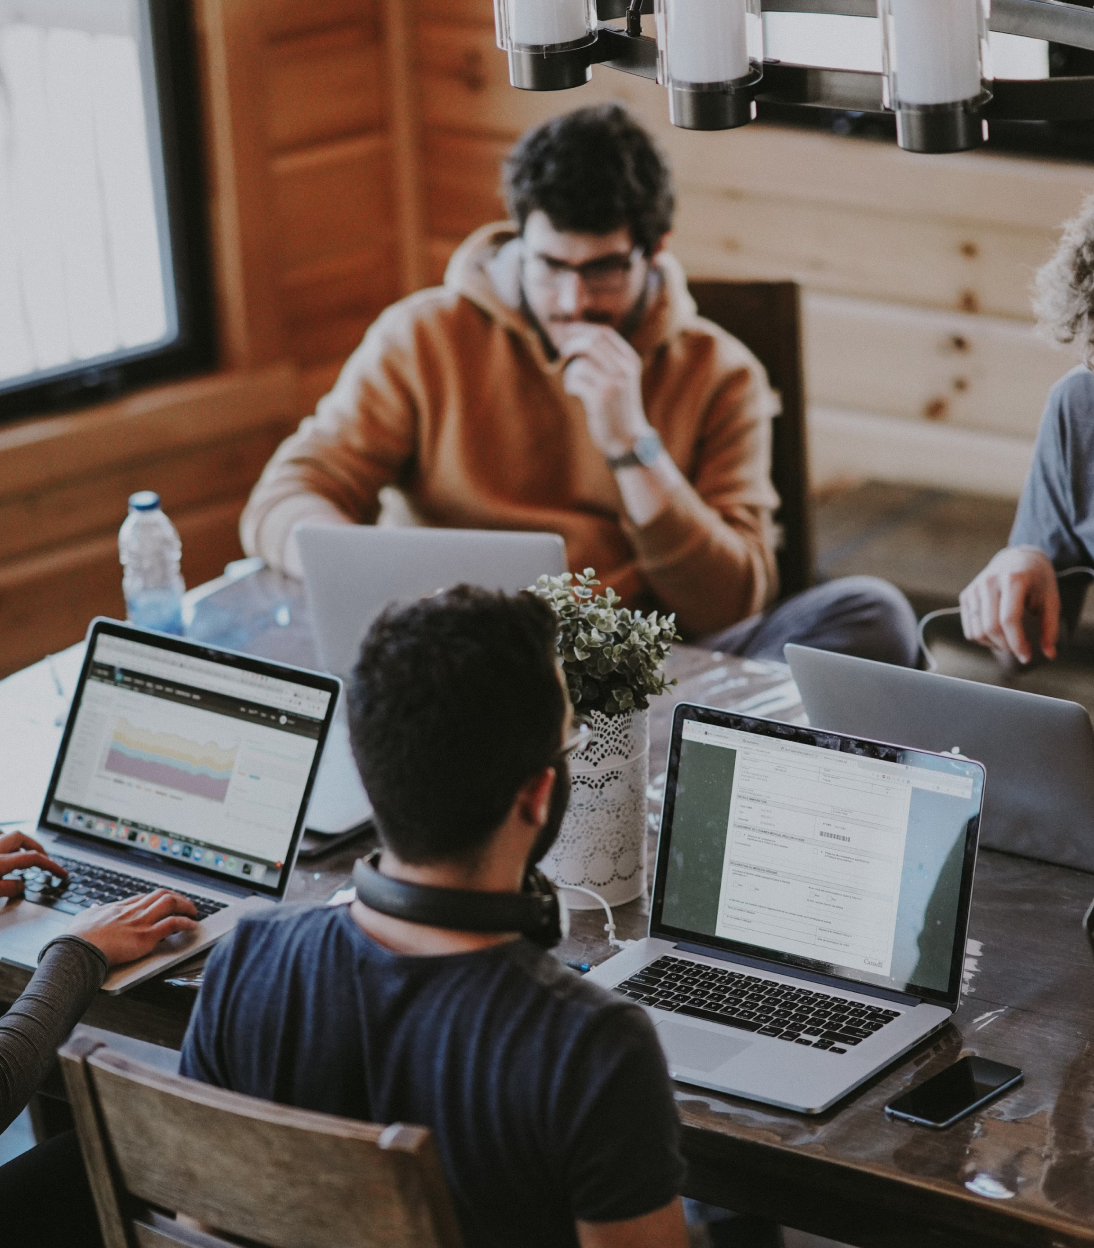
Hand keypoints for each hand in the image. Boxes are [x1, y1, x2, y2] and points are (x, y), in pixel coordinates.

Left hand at [0, 831, 67, 897]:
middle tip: (44, 858)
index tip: (61, 873)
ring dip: (17, 843)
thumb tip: (21, 886)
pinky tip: (3, 852)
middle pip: (20, 838)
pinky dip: (3, 844)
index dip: (50, 865)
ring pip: (5, 835)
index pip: (33, 858)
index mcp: (0, 862)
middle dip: (35, 846)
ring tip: (23, 852)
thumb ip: (8, 889)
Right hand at [67, 889, 199, 966]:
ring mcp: (141, 922)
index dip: (156, 899)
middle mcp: (132, 911)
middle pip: (160, 895)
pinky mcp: (146, 936)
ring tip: (193, 911)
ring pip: (170, 903)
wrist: (78, 950)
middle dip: (176, 897)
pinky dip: (186, 923)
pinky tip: (192, 925)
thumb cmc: (77, 939)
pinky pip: (173, 924)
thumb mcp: (82, 919)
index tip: (164, 902)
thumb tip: (93, 908)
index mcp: (118, 908)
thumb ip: (91, 913)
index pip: (143, 898)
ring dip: (185, 905)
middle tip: (185, 904)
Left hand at [559, 325, 652, 459]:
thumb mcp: (621, 379)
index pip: (604, 333)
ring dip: (571, 372)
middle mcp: (624, 369)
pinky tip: (576, 393)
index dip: (582, 329)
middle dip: (572, 344)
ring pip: (581, 363)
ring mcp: (613, 383)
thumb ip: (608, 359)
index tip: (567, 331)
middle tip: (562, 353)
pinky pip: (575, 380)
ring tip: (574, 384)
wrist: (627, 438)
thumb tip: (578, 338)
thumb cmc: (618, 407)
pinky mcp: (600, 398)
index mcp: (630, 361)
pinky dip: (570, 385)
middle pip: (591, 342)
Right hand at [959, 546, 1059, 663]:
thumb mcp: (1051, 599)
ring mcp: (974, 588)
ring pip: (977, 631)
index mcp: (1013, 579)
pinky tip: (997, 636)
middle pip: (991, 627)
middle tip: (1020, 650)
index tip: (1027, 657)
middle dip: (1006, 646)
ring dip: (994, 645)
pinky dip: (983, 639)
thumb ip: (1050, 627)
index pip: (1009, 619)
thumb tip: (1049, 654)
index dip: (1017, 643)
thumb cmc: (1037, 581)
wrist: (1017, 558)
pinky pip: (969, 629)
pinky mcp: (966, 595)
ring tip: (1009, 642)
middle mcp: (989, 582)